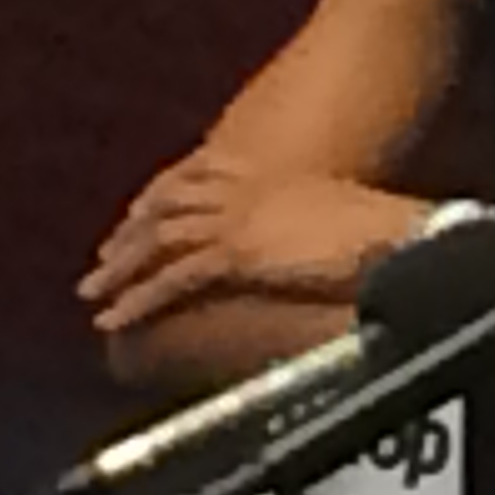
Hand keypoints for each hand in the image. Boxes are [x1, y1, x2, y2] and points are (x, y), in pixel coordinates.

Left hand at [79, 153, 412, 332]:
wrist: (402, 235)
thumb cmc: (389, 233)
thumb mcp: (342, 219)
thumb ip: (314, 225)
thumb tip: (314, 246)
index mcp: (275, 177)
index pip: (202, 174)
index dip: (165, 194)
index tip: (139, 212)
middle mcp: (250, 190)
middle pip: (171, 205)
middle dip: (133, 232)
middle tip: (102, 259)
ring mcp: (241, 218)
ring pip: (162, 239)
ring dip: (122, 268)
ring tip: (92, 294)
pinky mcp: (240, 251)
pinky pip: (175, 276)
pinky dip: (139, 299)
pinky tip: (116, 319)